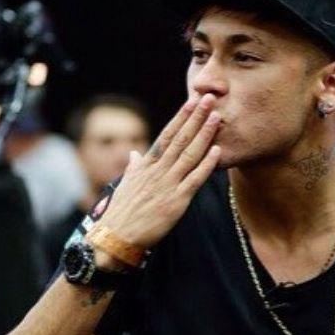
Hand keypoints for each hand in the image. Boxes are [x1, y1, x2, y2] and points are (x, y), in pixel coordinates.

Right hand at [97, 93, 221, 248]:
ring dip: (204, 134)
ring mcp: (168, 184)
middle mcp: (158, 170)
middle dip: (196, 117)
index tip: (192, 101)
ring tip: (216, 117)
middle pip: (180, 138)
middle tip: (210, 98)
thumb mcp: (127, 184)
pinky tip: (217, 150)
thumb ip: (134, 167)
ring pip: (189, 154)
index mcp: (146, 165)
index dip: (181, 117)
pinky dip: (206, 165)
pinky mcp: (176, 201)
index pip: (167, 134)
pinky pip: (194, 179)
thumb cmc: (122, 211)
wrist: (116, 236)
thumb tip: (134, 153)